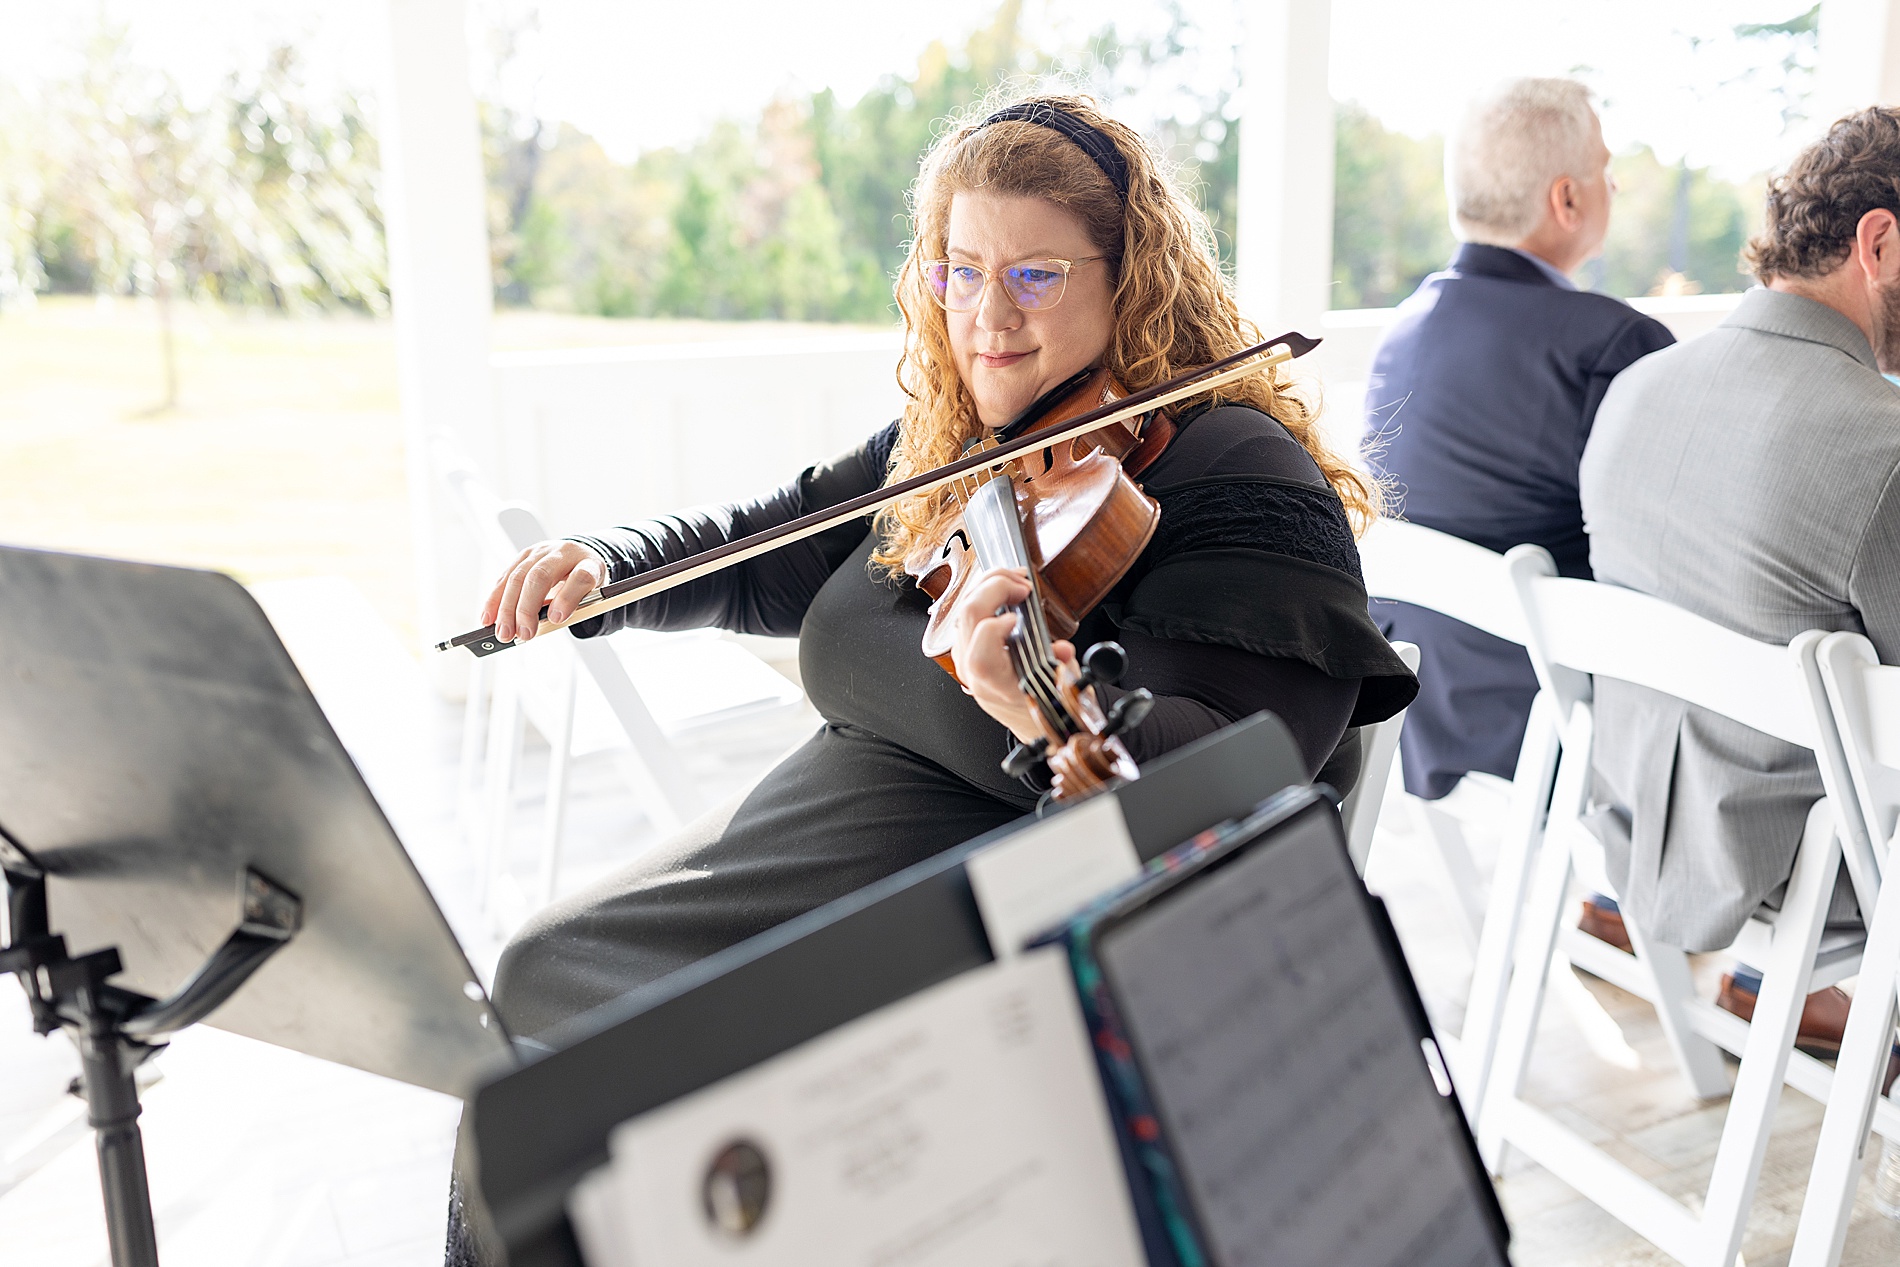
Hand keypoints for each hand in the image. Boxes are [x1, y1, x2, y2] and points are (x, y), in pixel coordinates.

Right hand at [481, 540, 609, 641]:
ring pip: (518, 577)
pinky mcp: (523, 556)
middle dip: (528, 608)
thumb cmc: (584, 583)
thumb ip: (574, 608)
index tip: (557, 619)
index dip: (568, 598)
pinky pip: (505, 578)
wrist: (578, 557)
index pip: (581, 576)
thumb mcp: (592, 596)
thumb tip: (547, 623)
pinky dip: (495, 600)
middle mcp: (563, 553)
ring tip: (504, 632)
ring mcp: (541, 552)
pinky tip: (489, 618)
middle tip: (523, 634)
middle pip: (541, 576)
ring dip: (507, 608)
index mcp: (589, 563)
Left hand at [950, 567, 1074, 742]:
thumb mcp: (1061, 687)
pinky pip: (967, 609)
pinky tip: (1006, 587)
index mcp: (995, 686)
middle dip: (995, 588)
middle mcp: (973, 670)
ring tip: (1017, 579)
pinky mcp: (964, 642)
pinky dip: (986, 591)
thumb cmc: (1041, 703)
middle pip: (968, 617)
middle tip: (1023, 584)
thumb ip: (1061, 667)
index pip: (980, 656)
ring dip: (990, 584)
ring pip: (962, 607)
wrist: (1027, 716)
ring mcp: (963, 654)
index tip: (1017, 617)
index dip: (994, 629)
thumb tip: (1062, 650)